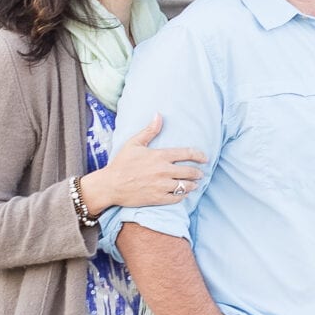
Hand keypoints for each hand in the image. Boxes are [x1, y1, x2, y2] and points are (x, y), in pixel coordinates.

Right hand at [82, 116, 207, 212]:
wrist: (110, 185)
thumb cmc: (121, 163)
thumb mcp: (134, 144)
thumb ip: (149, 130)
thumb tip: (159, 115)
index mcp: (160, 156)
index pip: (187, 154)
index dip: (199, 156)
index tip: (204, 158)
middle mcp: (163, 171)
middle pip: (190, 172)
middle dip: (198, 173)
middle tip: (200, 174)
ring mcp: (161, 186)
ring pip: (186, 186)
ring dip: (193, 185)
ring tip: (194, 185)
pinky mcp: (158, 198)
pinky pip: (177, 199)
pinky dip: (182, 196)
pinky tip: (183, 194)